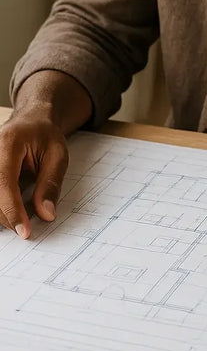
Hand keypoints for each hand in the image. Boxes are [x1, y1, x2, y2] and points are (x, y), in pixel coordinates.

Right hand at [0, 111, 68, 238]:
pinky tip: (12, 209)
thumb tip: (46, 214)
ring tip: (19, 218)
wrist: (32, 119)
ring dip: (2, 212)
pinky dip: (1, 204)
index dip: (12, 210)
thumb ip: (50, 183)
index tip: (23, 231)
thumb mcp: (58, 154)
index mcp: (8, 143)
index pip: (4, 182)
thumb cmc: (45, 134)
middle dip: (6, 215)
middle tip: (25, 228)